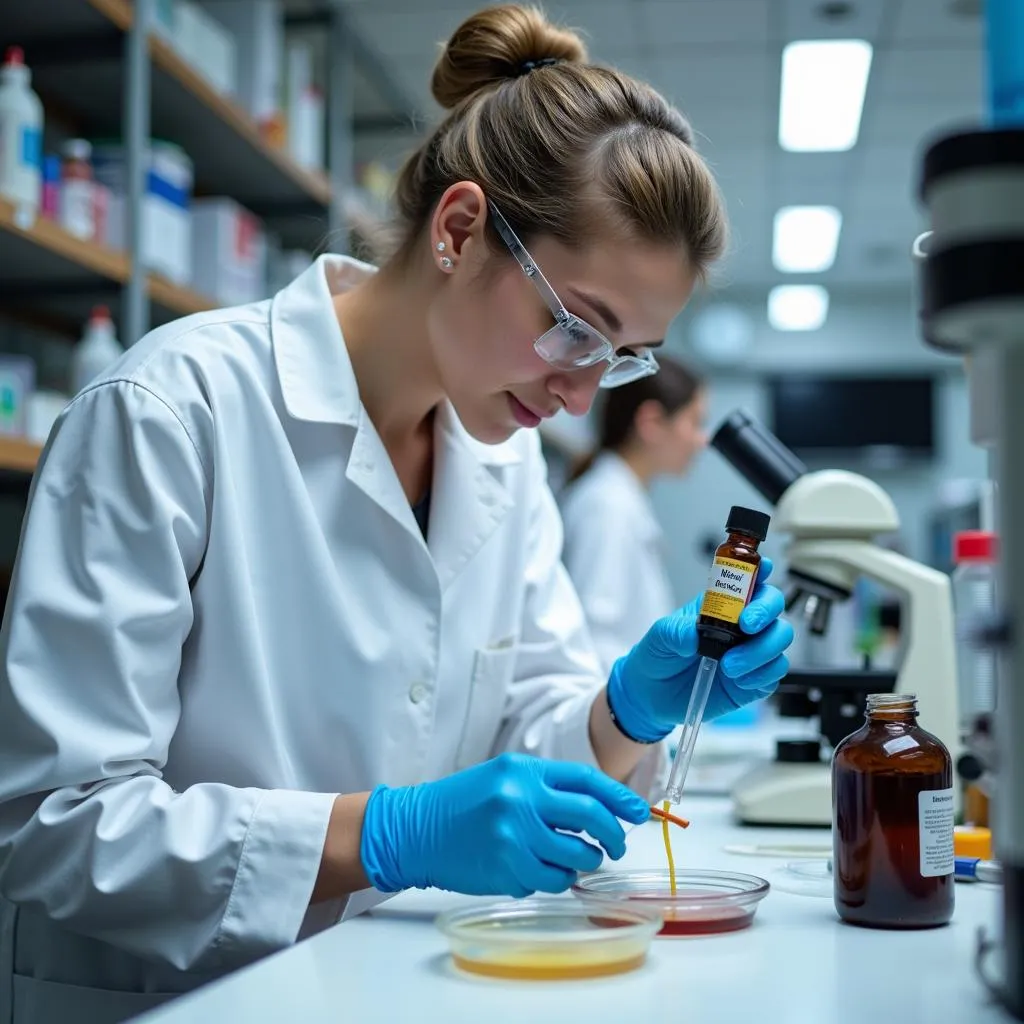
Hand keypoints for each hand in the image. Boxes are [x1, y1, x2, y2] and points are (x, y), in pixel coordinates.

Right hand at [360, 753, 649, 896]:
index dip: (619, 797)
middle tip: (618, 845)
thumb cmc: (463, 804)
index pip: (586, 780)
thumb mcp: (505, 779)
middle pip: (590, 817)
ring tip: (579, 860)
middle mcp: (521, 799)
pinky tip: (544, 872)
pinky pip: (552, 881)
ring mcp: (513, 835)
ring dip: (587, 862)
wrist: (415, 829)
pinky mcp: (506, 868)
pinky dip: (557, 880)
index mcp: (523, 771)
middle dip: (614, 834)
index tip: (639, 810)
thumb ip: (548, 789)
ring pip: (576, 856)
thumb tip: (602, 809)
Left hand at [606, 557, 793, 742]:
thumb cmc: (658, 657)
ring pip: (780, 638)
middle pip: (773, 605)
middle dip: (765, 611)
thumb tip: (693, 637)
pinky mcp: (754, 680)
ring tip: (728, 666)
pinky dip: (761, 675)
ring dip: (760, 650)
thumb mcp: (659, 637)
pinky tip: (739, 681)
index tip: (762, 568)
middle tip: (746, 625)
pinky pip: (775, 672)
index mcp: (719, 605)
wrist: (652, 696)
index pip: (746, 581)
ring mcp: (751, 652)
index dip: (759, 570)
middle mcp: (740, 626)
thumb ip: (675, 631)